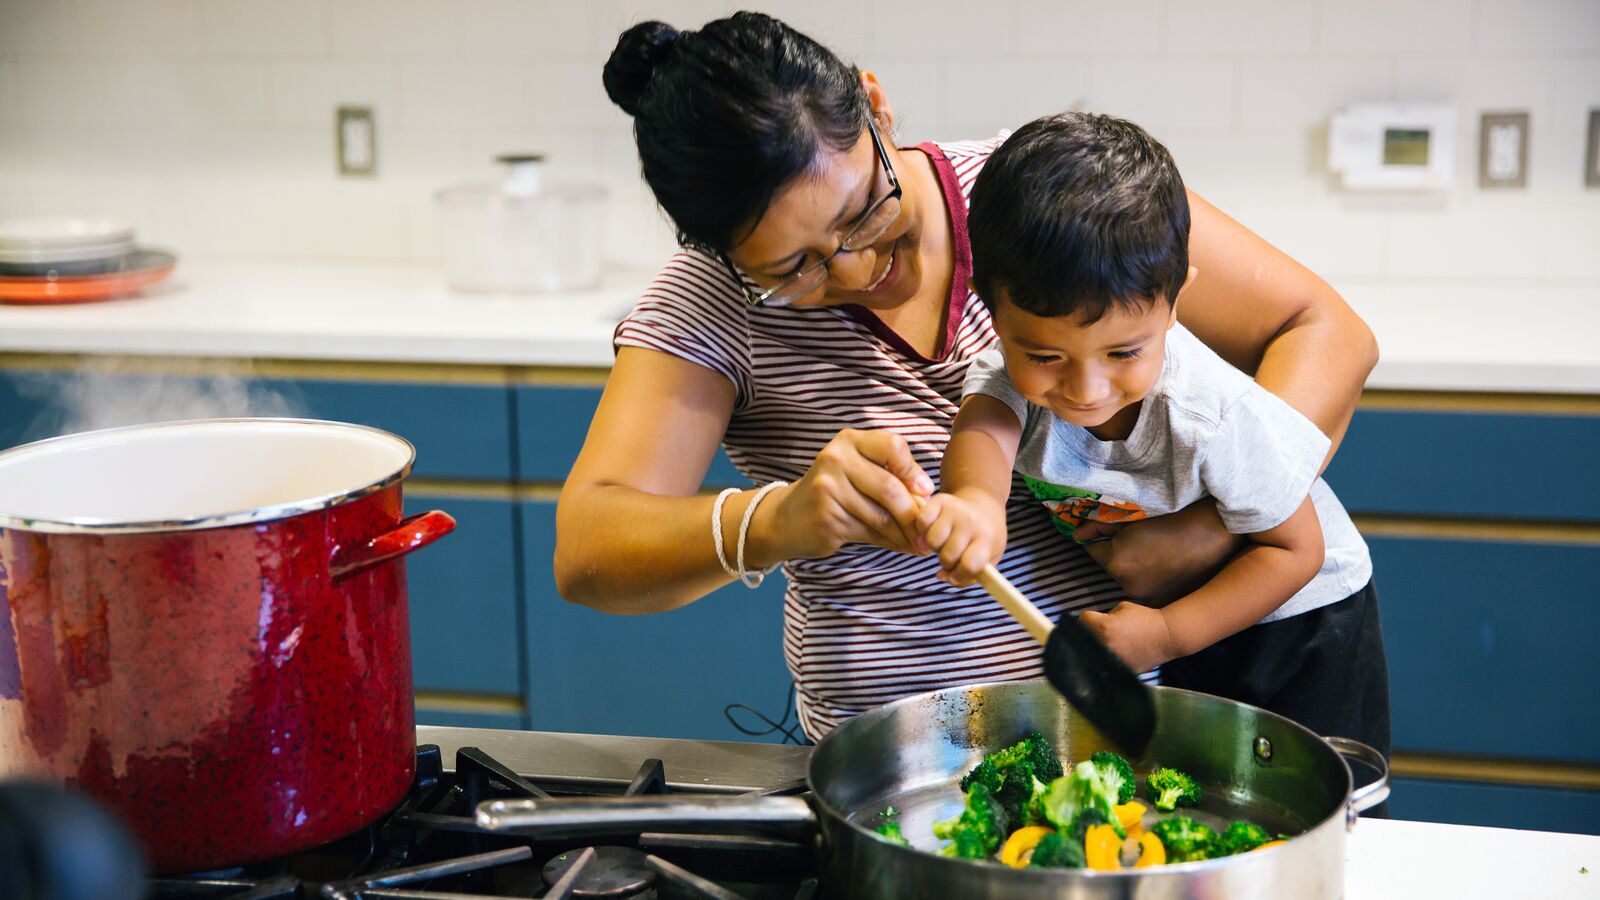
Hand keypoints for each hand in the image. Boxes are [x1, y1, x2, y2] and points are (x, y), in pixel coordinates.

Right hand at [762, 428, 934, 559]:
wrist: (788, 518)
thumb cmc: (834, 492)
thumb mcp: (857, 470)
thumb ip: (888, 475)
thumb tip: (928, 499)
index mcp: (849, 441)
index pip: (893, 446)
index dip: (913, 471)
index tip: (925, 491)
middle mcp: (836, 459)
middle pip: (889, 486)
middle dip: (914, 512)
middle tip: (927, 528)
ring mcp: (828, 488)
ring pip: (881, 514)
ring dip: (906, 533)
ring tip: (919, 542)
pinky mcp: (826, 517)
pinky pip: (869, 532)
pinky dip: (891, 543)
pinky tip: (902, 547)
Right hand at [913, 492, 1006, 585]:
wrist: (984, 506)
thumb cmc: (985, 538)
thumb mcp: (988, 558)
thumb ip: (968, 575)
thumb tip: (942, 575)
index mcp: (987, 538)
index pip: (969, 565)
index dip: (958, 576)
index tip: (956, 574)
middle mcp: (971, 521)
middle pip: (947, 556)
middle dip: (946, 562)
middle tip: (952, 555)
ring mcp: (955, 509)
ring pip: (931, 541)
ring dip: (933, 547)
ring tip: (943, 543)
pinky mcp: (940, 500)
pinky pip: (921, 521)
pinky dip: (922, 530)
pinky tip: (932, 531)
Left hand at [1077, 500, 1242, 602]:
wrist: (1216, 534)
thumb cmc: (1175, 518)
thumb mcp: (1134, 516)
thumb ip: (1102, 525)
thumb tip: (1078, 534)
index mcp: (1116, 560)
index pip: (1090, 549)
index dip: (1099, 539)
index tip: (1108, 532)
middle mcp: (1126, 584)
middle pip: (1108, 567)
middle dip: (1114, 555)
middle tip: (1137, 541)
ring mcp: (1145, 597)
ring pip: (1126, 580)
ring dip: (1131, 570)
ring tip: (1154, 554)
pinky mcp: (1162, 603)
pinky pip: (1144, 591)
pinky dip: (1148, 581)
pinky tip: (1165, 568)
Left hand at [1078, 601, 1180, 673]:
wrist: (1166, 637)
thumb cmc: (1145, 618)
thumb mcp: (1122, 607)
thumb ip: (1105, 615)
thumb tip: (1092, 622)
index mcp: (1103, 627)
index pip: (1082, 620)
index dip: (1089, 617)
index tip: (1095, 618)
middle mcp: (1104, 644)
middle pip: (1083, 638)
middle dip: (1090, 633)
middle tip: (1101, 631)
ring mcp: (1111, 660)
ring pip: (1093, 653)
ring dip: (1097, 648)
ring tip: (1112, 643)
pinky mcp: (1119, 670)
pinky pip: (1106, 664)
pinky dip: (1108, 660)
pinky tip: (1119, 653)